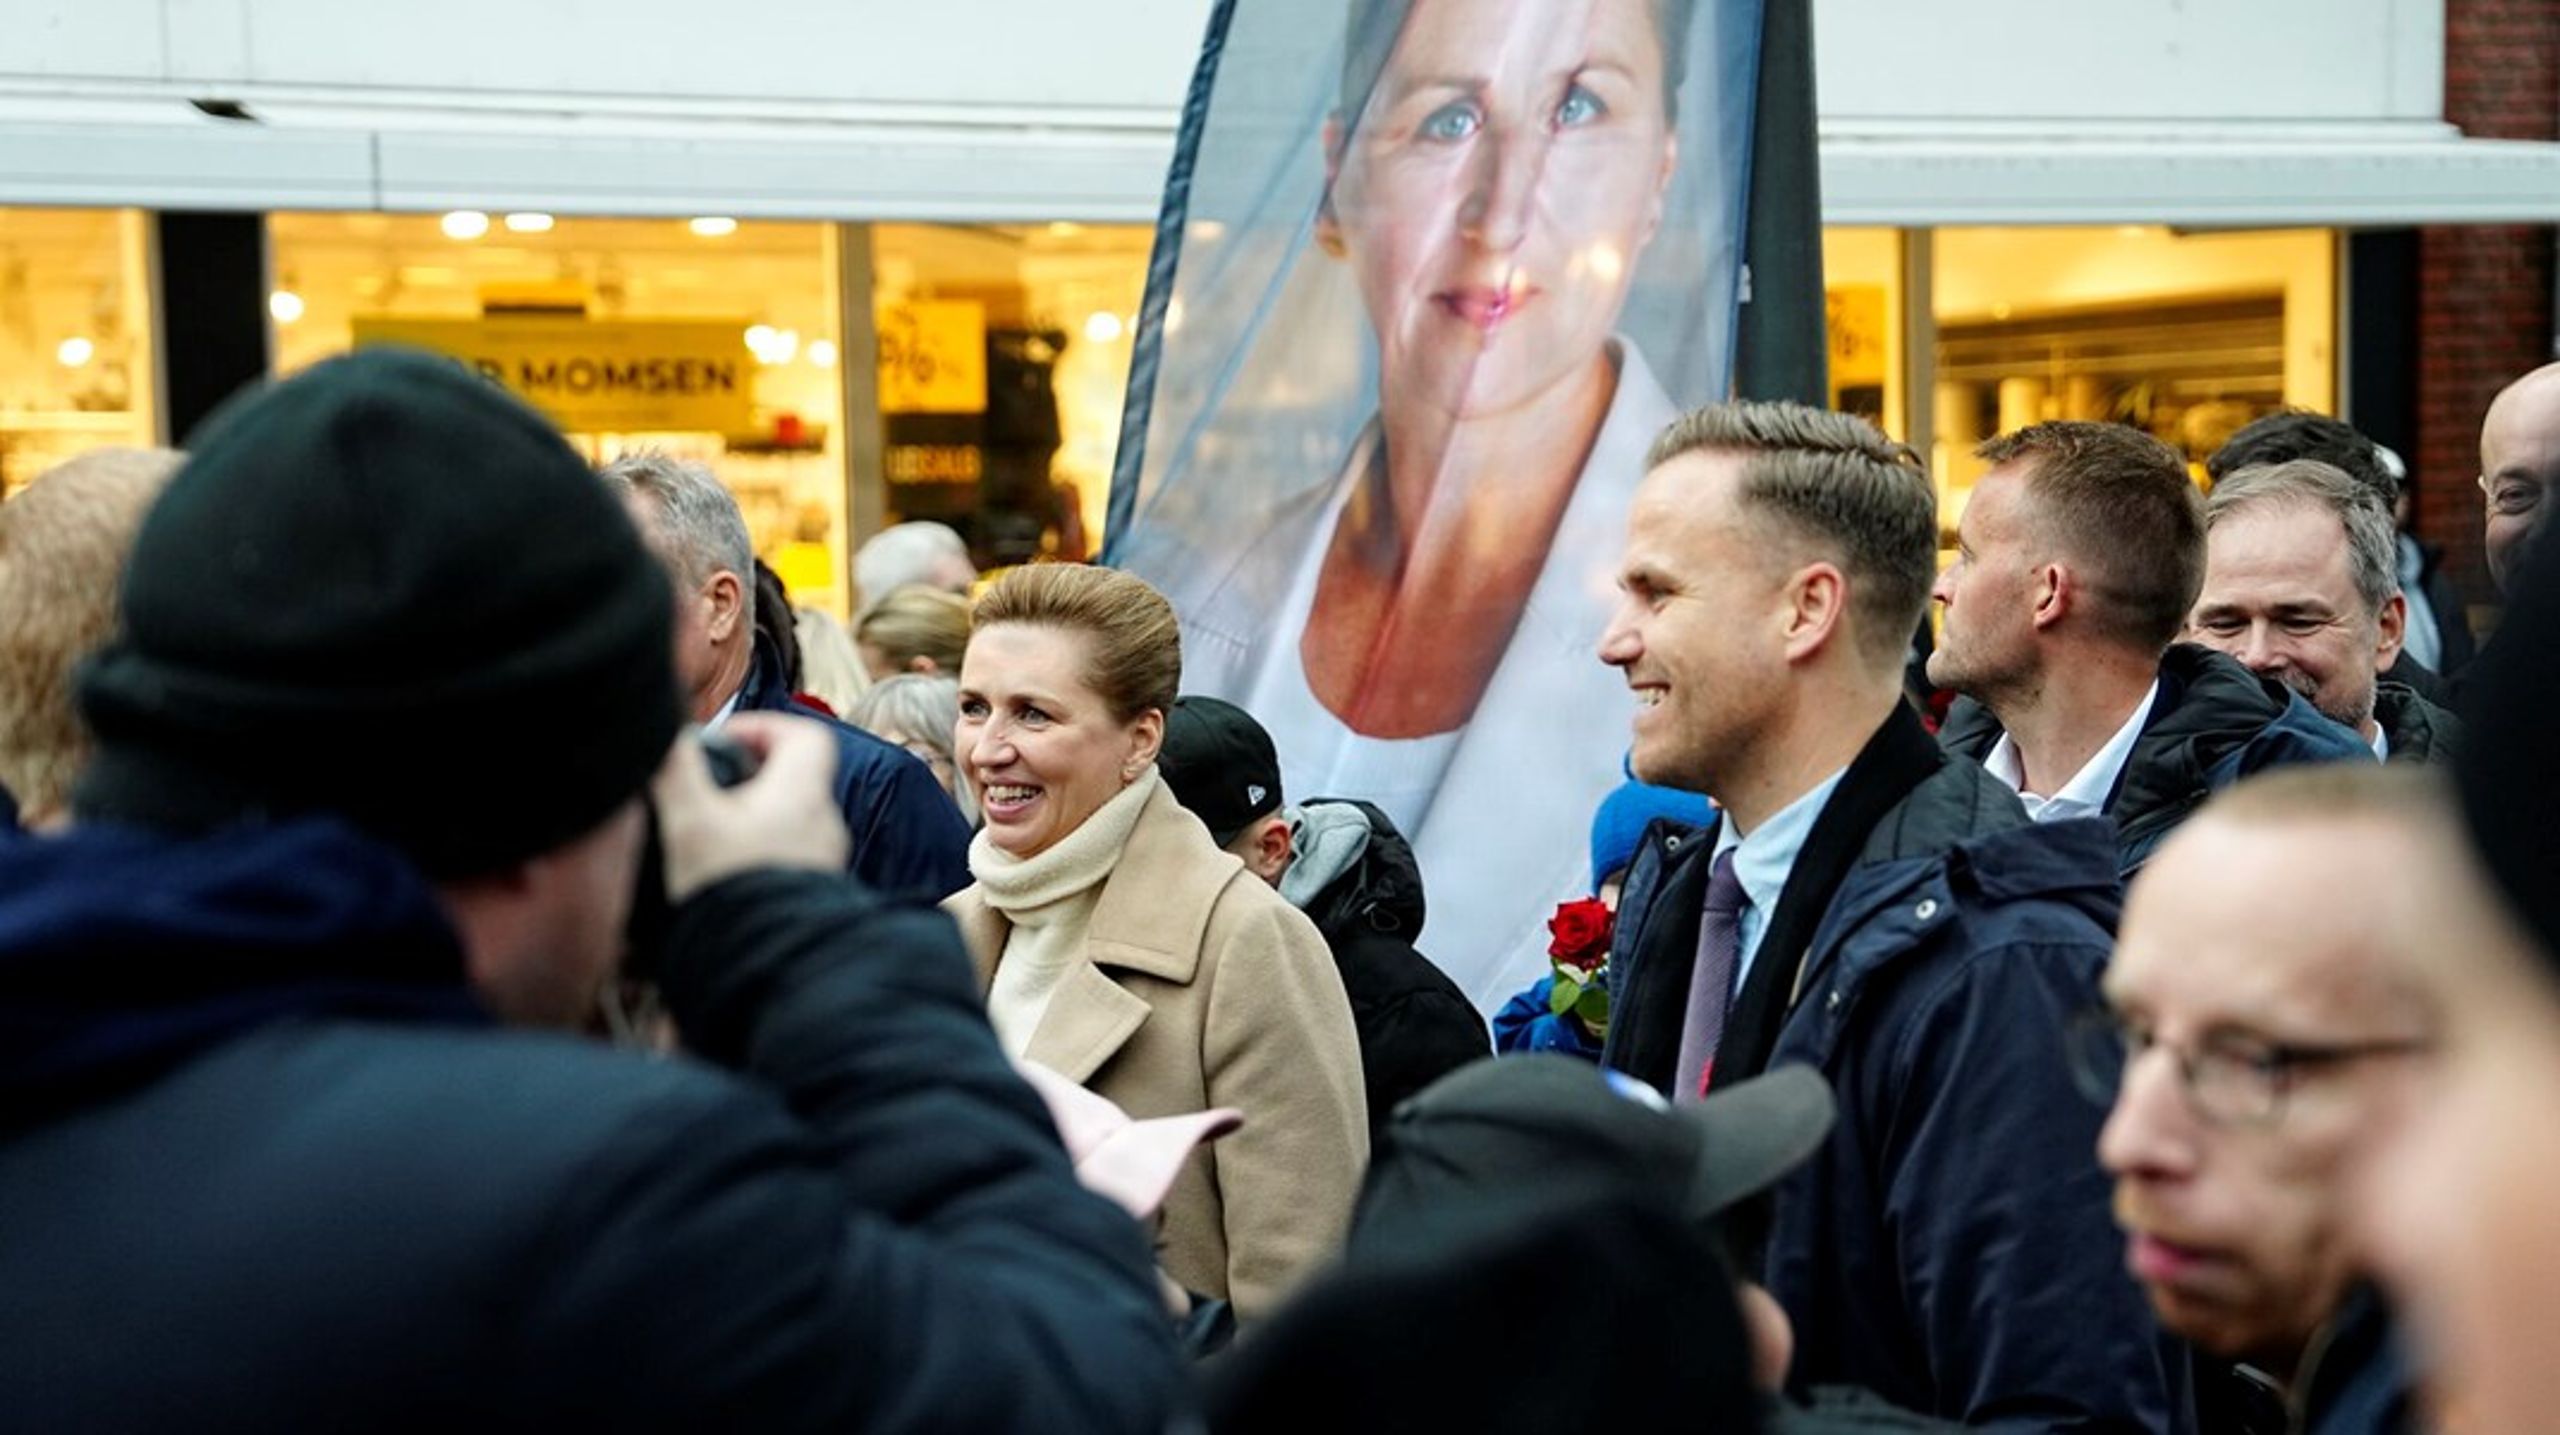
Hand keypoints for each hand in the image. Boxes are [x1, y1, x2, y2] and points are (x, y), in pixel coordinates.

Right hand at [651, 714, 847, 901]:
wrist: (765, 965)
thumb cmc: (733, 889)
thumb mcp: (691, 822)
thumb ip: (677, 770)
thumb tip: (669, 733)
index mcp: (803, 794)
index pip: (806, 735)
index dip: (765, 727)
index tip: (725, 741)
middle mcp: (824, 823)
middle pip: (796, 777)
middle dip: (751, 776)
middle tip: (709, 789)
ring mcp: (823, 860)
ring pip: (791, 819)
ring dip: (754, 817)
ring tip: (709, 833)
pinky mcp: (813, 892)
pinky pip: (790, 855)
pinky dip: (761, 851)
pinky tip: (725, 872)